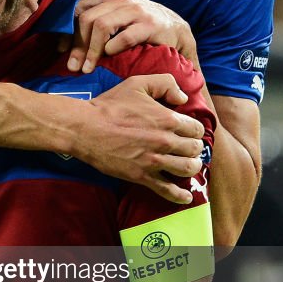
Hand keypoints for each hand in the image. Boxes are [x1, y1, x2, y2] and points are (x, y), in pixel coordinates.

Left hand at [67, 0, 197, 72]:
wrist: (176, 29)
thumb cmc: (138, 26)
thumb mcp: (115, 16)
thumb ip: (93, 20)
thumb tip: (63, 42)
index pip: (78, 7)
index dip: (65, 29)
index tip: (60, 50)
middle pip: (86, 19)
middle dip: (76, 45)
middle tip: (72, 67)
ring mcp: (135, 10)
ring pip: (101, 26)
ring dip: (91, 51)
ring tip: (87, 69)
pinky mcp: (150, 25)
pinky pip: (124, 37)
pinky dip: (113, 48)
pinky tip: (110, 57)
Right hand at [72, 75, 203, 201]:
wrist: (86, 128)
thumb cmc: (110, 106)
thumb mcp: (137, 84)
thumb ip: (165, 83)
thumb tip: (182, 97)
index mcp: (167, 119)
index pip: (196, 129)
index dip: (195, 131)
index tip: (189, 133)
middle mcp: (165, 142)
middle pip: (194, 150)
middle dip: (194, 149)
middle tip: (188, 149)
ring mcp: (154, 161)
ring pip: (187, 169)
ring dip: (191, 168)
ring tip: (188, 166)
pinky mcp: (141, 176)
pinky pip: (167, 190)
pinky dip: (179, 196)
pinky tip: (186, 198)